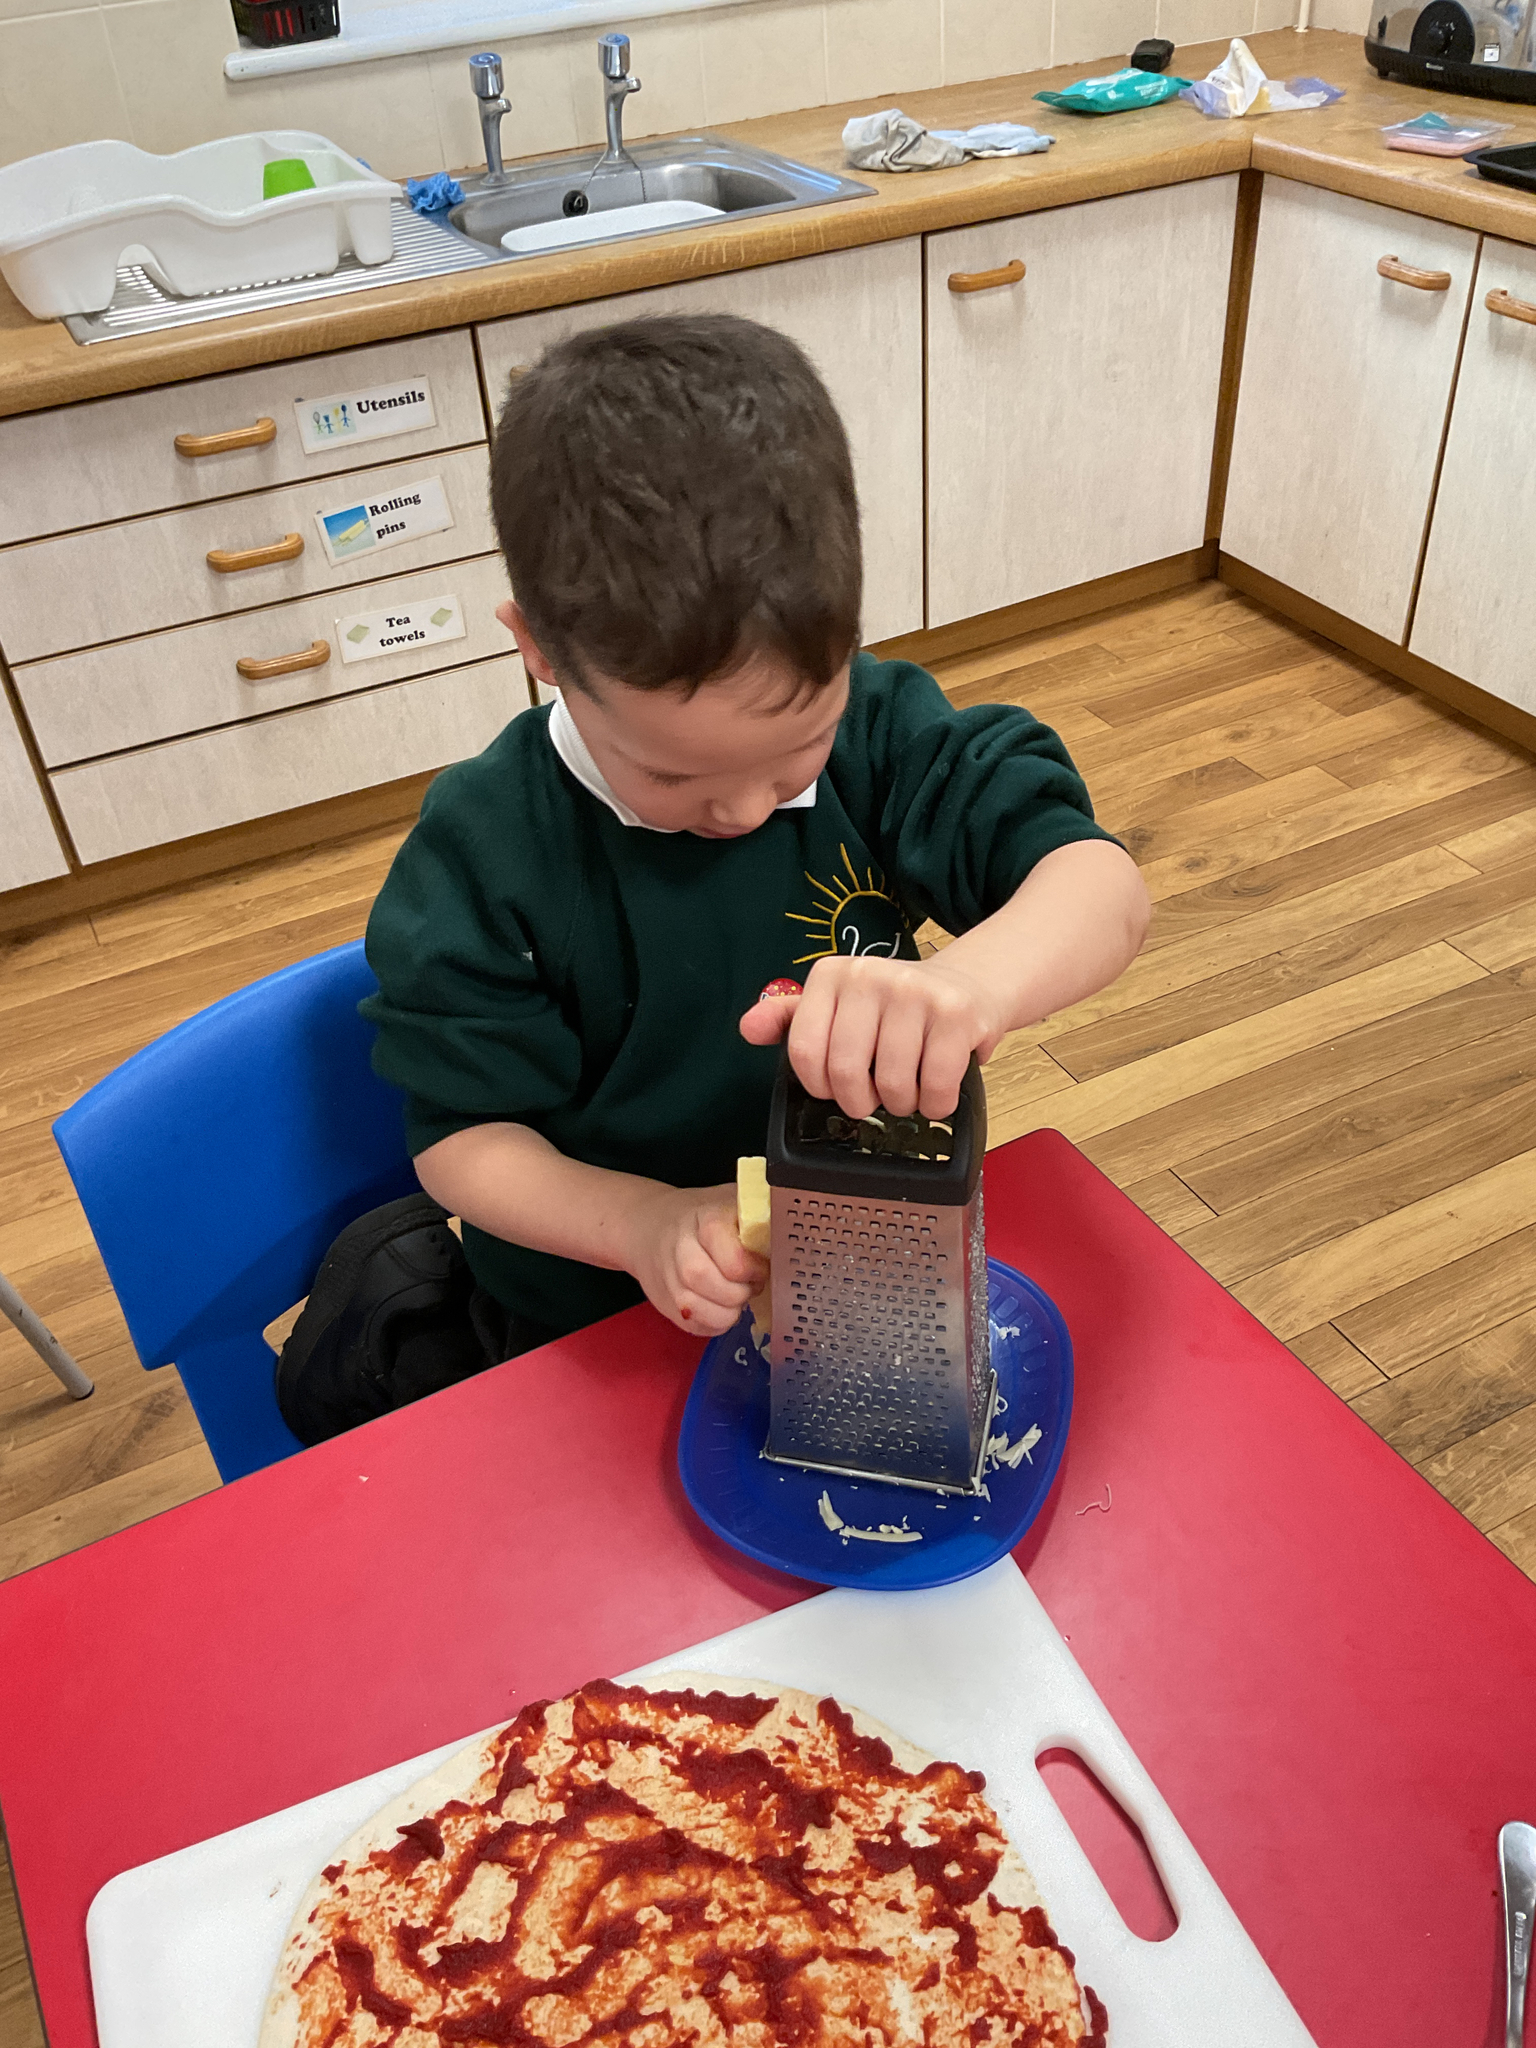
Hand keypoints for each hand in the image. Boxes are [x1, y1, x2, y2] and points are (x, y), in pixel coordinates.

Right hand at [622, 1182, 766, 1337]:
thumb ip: (761, 1219)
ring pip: (702, 1311)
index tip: (760, 1266)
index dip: (755, 1270)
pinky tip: (719, 1306)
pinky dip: (714, 1323)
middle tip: (749, 1284)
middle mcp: (682, 1249)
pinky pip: (696, 1326)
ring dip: (729, 1312)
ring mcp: (669, 1279)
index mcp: (706, 1220)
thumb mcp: (733, 1203)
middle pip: (716, 1287)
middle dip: (741, 1293)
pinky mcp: (666, 1304)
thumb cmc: (703, 1216)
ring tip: (734, 1296)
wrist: (650, 1227)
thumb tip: (793, 1241)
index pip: (735, 1260)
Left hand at [739, 955, 1002, 1119]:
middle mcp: (869, 976)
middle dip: (861, 1102)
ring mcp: (915, 992)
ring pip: (893, 1083)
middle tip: (875, 1098)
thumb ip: (791, 1020)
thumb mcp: (838, 1007)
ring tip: (909, 1090)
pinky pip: (937, 1085)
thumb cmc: (894, 1010)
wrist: (968, 985)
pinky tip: (937, 1092)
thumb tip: (748, 1028)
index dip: (820, 1087)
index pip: (805, 1051)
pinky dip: (937, 1104)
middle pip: (846, 1071)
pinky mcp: (956, 1013)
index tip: (836, 1089)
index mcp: (831, 975)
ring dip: (903, 1104)